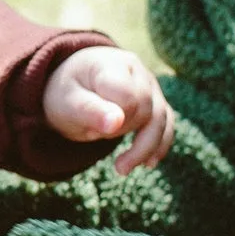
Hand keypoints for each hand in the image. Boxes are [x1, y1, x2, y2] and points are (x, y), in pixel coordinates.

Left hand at [42, 47, 174, 173]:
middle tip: (93, 136)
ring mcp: (150, 86)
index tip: (91, 129)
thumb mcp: (68, 102)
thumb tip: (116, 124)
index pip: (128, 98)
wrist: (75, 84)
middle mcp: (137, 71)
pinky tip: (149, 164)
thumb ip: (90, 110)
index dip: (115, 120)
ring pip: (161, 118)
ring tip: (121, 170)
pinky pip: (166, 123)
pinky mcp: (155, 102)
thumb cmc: (68, 93)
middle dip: (123, 131)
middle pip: (145, 109)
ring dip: (145, 147)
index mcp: (111, 65)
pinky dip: (159, 145)